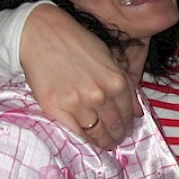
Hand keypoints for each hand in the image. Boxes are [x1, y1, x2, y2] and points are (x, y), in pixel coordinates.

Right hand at [20, 4, 140, 147]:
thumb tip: (137, 111)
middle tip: (116, 140)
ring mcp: (77, 104)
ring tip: (105, 143)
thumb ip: (125, 84)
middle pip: (114, 126)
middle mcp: (100, 95)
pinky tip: (88, 140)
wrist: (41, 35)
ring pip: (97, 133)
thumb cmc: (76, 42)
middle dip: (117, 135)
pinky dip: (84, 139)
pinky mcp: (56, 108)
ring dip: (103, 141)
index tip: (126, 130)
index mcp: (116, 81)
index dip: (128, 125)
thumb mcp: (109, 57)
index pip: (128, 113)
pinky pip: (76, 132)